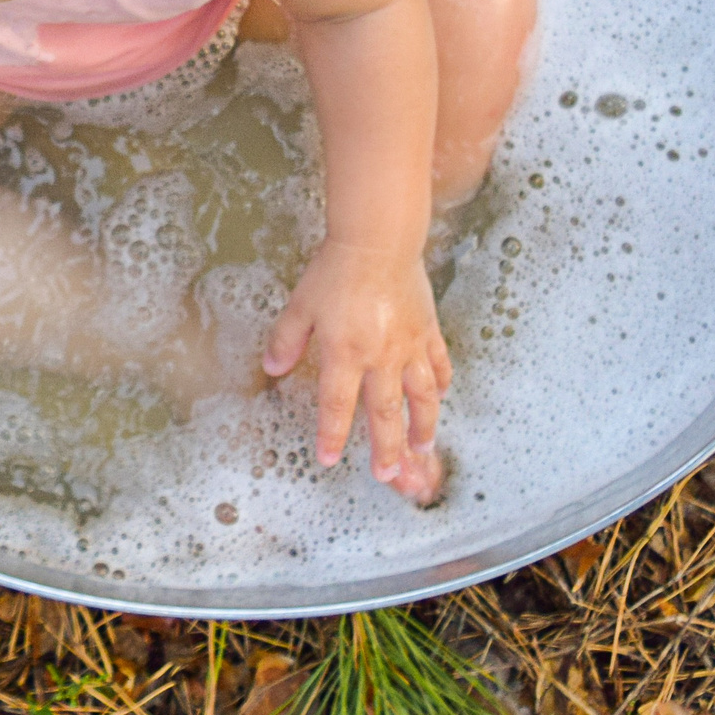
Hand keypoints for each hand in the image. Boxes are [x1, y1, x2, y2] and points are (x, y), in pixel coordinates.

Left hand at [263, 240, 451, 490]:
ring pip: (421, 397)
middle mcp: (381, 357)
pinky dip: (441, 383)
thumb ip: (286, 340)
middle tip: (386, 474)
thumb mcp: (301, 305)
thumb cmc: (336, 270)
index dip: (332, 436)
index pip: (336, 406)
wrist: (378, 241)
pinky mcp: (428, 330)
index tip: (328, 459)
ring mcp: (409, 346)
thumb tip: (272, 368)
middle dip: (385, 448)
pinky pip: (439, 364)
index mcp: (345, 354)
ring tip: (421, 447)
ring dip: (422, 425)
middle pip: (385, 413)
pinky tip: (441, 395)